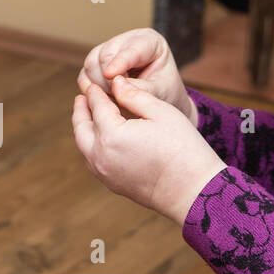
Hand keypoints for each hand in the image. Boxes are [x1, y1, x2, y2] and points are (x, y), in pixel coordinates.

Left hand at [72, 75, 226, 225]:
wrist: (192, 190)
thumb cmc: (182, 148)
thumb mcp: (161, 112)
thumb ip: (134, 95)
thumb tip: (116, 83)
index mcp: (112, 134)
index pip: (97, 106)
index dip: (94, 93)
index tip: (93, 84)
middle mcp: (101, 155)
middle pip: (81, 127)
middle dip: (81, 110)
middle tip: (82, 97)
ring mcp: (104, 173)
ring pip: (84, 146)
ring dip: (83, 129)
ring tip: (88, 116)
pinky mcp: (111, 184)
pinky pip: (92, 161)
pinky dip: (90, 145)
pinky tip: (99, 138)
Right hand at [77, 27, 197, 126]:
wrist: (158, 99)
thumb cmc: (164, 92)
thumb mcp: (161, 91)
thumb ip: (142, 88)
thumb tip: (117, 85)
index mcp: (149, 41)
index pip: (132, 49)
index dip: (119, 62)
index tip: (110, 75)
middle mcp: (126, 41)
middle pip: (105, 55)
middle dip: (108, 81)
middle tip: (119, 101)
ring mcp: (107, 51)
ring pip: (91, 64)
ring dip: (98, 87)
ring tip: (115, 101)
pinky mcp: (95, 64)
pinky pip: (84, 76)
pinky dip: (90, 90)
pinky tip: (104, 100)